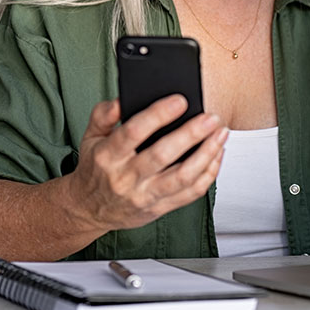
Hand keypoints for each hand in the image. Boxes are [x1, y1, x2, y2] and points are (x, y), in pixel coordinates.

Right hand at [67, 96, 227, 232]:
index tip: (180, 101)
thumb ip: (103, 114)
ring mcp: (144, 196)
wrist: (88, 210)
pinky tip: (217, 154)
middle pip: (163, 155)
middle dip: (191, 134)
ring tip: (221, 133)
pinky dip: (209, 174)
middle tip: (210, 117)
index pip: (133, 132)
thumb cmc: (95, 168)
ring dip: (206, 154)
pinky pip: (190, 193)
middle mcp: (126, 178)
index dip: (158, 115)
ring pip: (182, 177)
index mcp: (108, 156)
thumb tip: (121, 99)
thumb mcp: (90, 136)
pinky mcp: (160, 208)